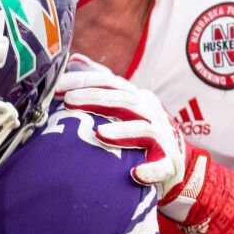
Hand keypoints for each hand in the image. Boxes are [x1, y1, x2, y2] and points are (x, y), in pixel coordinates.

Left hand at [58, 68, 205, 215]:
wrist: (177, 162)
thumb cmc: (142, 134)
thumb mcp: (124, 104)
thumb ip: (101, 84)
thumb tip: (74, 59)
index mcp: (135, 98)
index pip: (109, 83)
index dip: (84, 81)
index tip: (57, 86)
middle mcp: (149, 112)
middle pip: (123, 101)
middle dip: (95, 99)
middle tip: (69, 102)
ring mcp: (161, 137)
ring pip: (142, 129)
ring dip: (122, 132)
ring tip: (99, 134)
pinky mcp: (168, 163)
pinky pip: (161, 166)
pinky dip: (150, 169)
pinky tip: (135, 174)